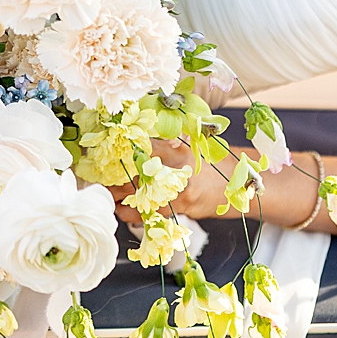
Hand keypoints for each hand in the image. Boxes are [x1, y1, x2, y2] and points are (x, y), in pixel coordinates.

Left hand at [107, 138, 295, 225]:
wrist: (244, 188)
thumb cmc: (216, 162)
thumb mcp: (196, 143)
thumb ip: (170, 136)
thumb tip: (139, 122)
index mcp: (181, 150)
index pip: (143, 147)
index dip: (120, 148)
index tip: (101, 148)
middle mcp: (179, 173)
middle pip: (135, 173)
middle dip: (111, 174)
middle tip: (92, 172)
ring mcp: (179, 195)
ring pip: (138, 196)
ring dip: (117, 195)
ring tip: (102, 190)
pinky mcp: (180, 211)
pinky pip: (149, 215)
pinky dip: (131, 212)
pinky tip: (121, 208)